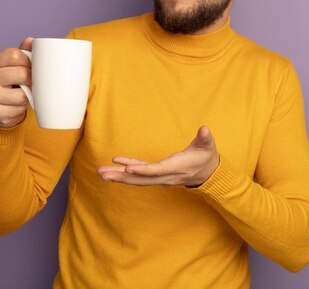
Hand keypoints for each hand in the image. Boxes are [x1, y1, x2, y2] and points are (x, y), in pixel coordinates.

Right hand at [0, 37, 32, 127]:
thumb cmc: (11, 81)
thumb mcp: (15, 64)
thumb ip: (24, 52)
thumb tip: (31, 40)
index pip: (17, 55)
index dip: (29, 62)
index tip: (30, 67)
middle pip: (22, 74)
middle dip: (31, 80)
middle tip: (30, 83)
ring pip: (22, 95)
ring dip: (28, 97)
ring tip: (23, 95)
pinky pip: (18, 110)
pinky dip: (22, 109)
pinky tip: (16, 106)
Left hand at [97, 126, 219, 186]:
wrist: (208, 172)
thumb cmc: (206, 156)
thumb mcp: (207, 146)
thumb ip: (205, 138)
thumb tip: (205, 129)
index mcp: (176, 167)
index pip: (157, 170)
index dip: (142, 170)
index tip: (127, 170)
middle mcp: (165, 176)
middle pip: (141, 178)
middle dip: (121, 177)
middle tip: (102, 174)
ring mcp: (160, 177)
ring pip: (137, 179)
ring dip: (118, 176)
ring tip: (101, 173)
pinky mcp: (157, 174)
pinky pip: (139, 174)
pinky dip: (126, 169)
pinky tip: (115, 164)